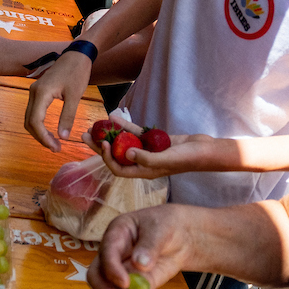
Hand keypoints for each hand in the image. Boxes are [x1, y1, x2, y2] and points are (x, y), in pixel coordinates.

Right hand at [25, 51, 90, 150]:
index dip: (43, 138)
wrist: (77, 54)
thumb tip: (63, 137)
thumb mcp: (75, 96)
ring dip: (39, 132)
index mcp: (41, 93)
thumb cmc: (77, 72)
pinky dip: (39, 124)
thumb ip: (68, 117)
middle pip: (29, 122)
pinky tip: (50, 131)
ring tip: (54, 142)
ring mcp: (34, 91)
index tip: (56, 147)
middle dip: (40, 137)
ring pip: (29, 118)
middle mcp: (34, 92)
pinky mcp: (38, 91)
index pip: (35, 122)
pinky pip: (34, 112)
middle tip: (56, 148)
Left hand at [87, 129, 217, 178]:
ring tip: (95, 125)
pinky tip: (113, 116)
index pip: (118, 168)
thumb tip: (126, 153)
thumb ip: (147, 159)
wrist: (204, 149)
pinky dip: (124, 126)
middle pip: (114, 155)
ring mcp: (146, 151)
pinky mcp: (152, 140)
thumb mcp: (166, 159)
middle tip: (84, 135)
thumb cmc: (187, 158)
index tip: (103, 144)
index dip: (107, 158)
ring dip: (109, 135)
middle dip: (99, 146)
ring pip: (122, 143)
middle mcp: (142, 162)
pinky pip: (134, 133)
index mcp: (143, 171)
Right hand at [88, 205, 199, 288]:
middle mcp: (114, 254)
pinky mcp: (135, 284)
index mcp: (116, 234)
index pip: (106, 252)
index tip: (125, 283)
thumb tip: (139, 264)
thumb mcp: (161, 228)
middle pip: (98, 276)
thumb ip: (150, 245)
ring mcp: (123, 271)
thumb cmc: (166, 223)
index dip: (111, 269)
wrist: (181, 235)